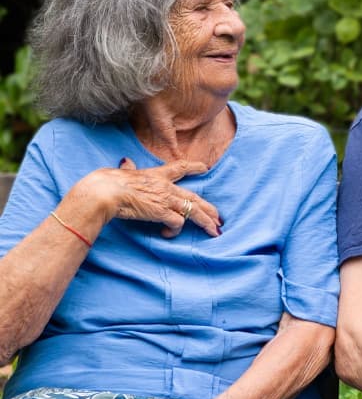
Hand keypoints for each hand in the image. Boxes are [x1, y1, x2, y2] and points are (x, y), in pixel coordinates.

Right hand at [80, 157, 219, 237]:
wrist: (106, 191)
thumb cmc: (108, 182)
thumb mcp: (122, 171)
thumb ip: (128, 168)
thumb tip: (126, 163)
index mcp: (156, 175)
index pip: (180, 168)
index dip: (194, 167)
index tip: (205, 168)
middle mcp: (166, 187)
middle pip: (194, 197)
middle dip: (208, 208)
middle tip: (218, 217)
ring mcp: (166, 199)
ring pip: (194, 211)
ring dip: (205, 222)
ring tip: (213, 231)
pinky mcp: (162, 212)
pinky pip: (177, 223)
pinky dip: (175, 231)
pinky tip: (167, 235)